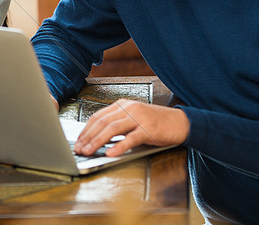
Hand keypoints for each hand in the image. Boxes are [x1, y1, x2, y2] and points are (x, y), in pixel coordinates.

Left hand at [74, 99, 188, 156]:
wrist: (181, 122)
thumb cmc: (156, 122)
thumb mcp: (134, 118)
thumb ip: (117, 124)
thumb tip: (97, 138)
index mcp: (123, 105)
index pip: (98, 116)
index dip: (86, 130)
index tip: (78, 141)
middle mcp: (129, 108)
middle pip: (102, 122)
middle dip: (88, 137)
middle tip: (79, 148)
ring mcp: (139, 118)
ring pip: (112, 129)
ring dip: (97, 142)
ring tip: (89, 151)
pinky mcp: (148, 129)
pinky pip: (130, 138)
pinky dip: (119, 146)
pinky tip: (110, 153)